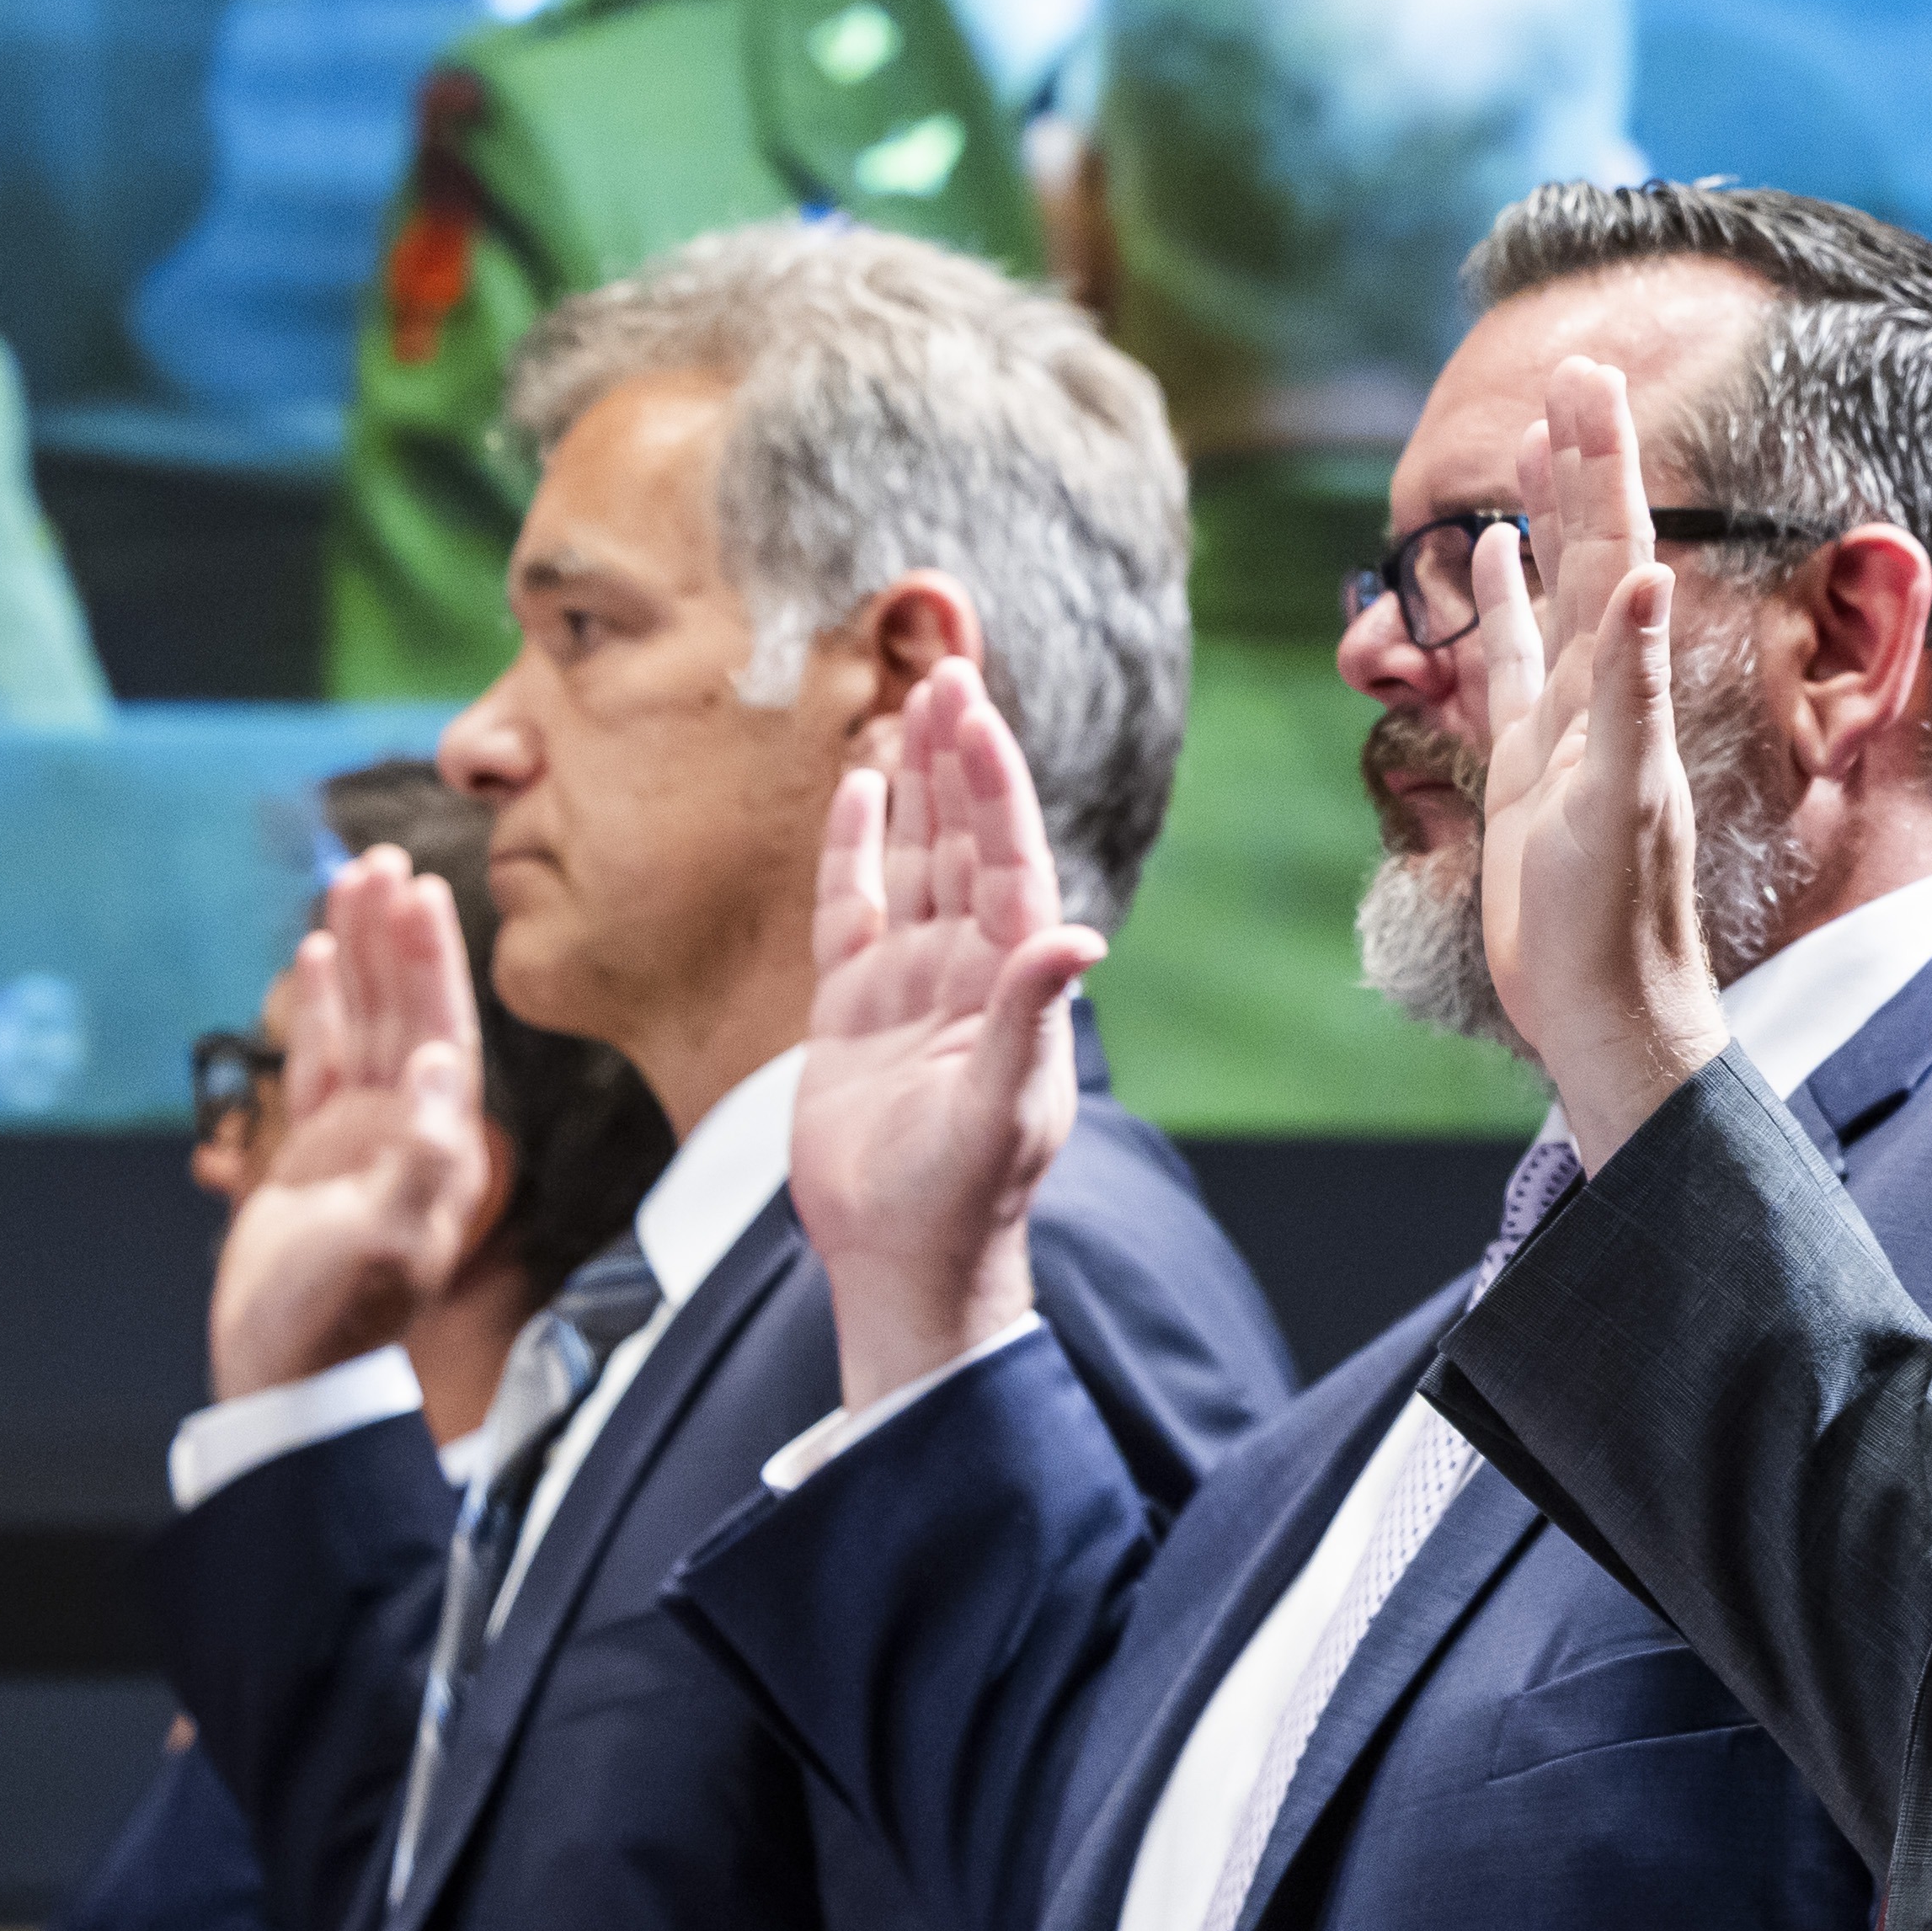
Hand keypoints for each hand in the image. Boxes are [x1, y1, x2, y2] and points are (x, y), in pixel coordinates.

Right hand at [207, 854, 492, 1398]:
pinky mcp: (312, 1148)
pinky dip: (320, 1007)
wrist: (288, 1375)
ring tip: (350, 882)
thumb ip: (423, 1156)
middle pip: (404, 1008)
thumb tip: (447, 1068)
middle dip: (394, 936)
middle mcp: (409, 1125)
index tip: (423, 891)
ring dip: (358, 955)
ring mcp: (360, 1132)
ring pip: (360, 1020)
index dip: (432, 960)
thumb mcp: (389, 1239)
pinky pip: (318, 1058)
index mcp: (440, 1140)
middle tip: (382, 860)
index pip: (441, 1028)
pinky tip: (315, 956)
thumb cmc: (339, 1319)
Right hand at [790, 668, 1103, 1406]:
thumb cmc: (966, 1194)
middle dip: (960, 760)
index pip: (1008, 861)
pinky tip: (859, 790)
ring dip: (919, 786)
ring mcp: (909, 982)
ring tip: (916, 703)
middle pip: (964, 841)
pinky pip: (851, 909)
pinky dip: (854, 850)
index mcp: (1013, 980)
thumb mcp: (1003, 1105)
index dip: (996, 788)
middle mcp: (967, 967)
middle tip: (951, 671)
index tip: (979, 715)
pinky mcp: (851, 1007)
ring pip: (915, 860)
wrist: (901, 1259)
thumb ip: (1029, 1016)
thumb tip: (1080, 935)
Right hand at [1464, 354, 1731, 1164]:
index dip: (1603, 465)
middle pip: (1594, 553)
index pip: (1618, 550)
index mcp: (1624, 688)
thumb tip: (1655, 575)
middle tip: (1568, 373)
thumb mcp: (1620, 798)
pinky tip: (1494, 559)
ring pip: (1557, 595)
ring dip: (1551, 518)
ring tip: (1536, 441)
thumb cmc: (1615, 918)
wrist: (1604, 1007)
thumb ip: (1634, 689)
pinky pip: (1516, 662)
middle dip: (1582, 463)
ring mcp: (1568, 723)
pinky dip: (1508, 606)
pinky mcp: (1533, 763)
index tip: (1588, 380)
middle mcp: (1604, 692)